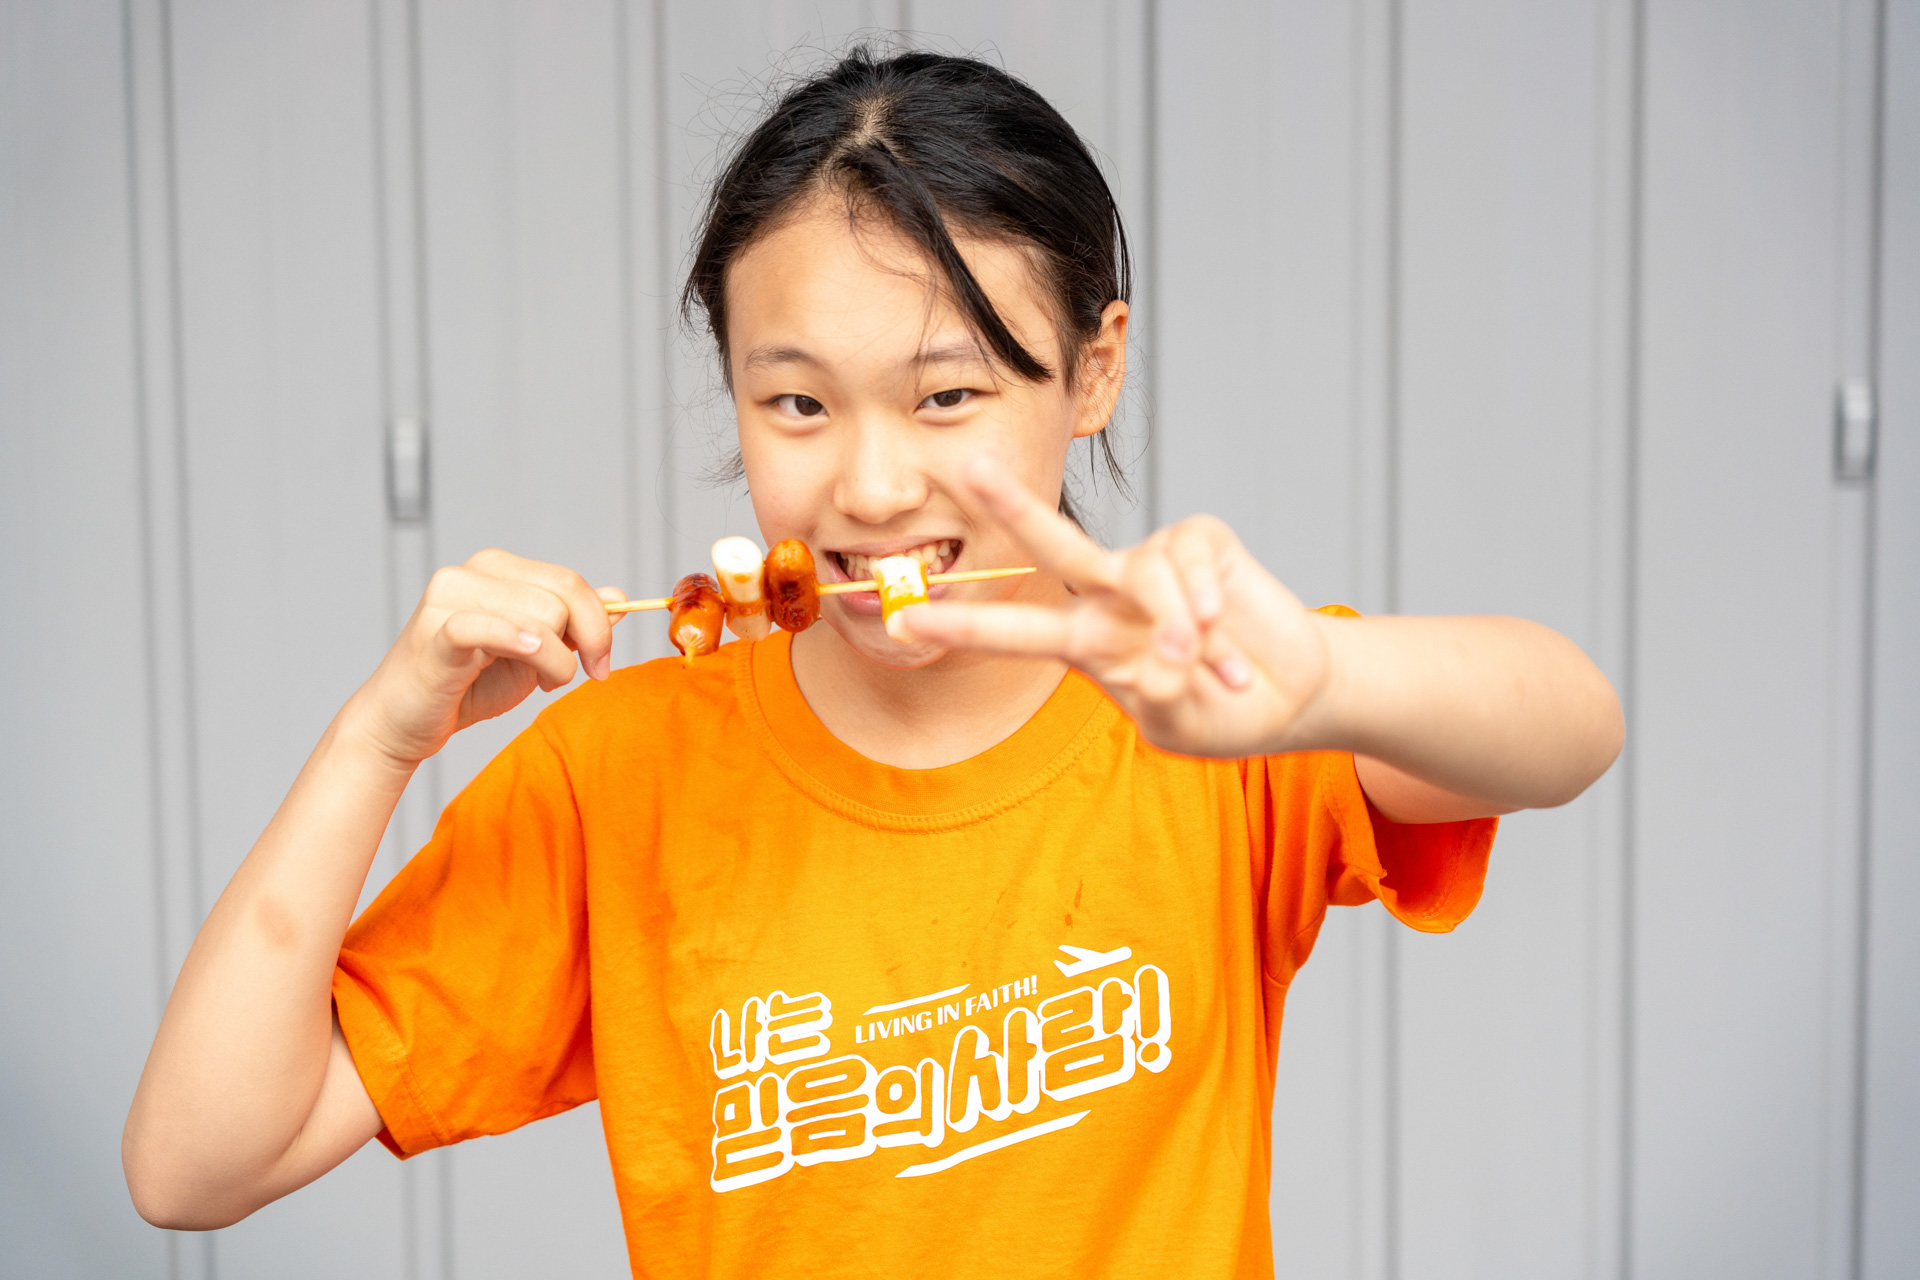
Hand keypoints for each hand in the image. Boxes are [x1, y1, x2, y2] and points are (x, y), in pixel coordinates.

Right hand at [345, 549, 625, 767]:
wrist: (403, 722)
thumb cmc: (466, 686)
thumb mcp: (534, 654)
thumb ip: (571, 624)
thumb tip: (617, 597)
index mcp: (498, 570)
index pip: (569, 582)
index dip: (599, 624)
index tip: (601, 664)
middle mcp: (473, 572)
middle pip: (562, 595)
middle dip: (585, 643)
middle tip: (575, 678)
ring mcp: (449, 598)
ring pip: (540, 618)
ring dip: (555, 663)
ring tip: (538, 684)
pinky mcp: (435, 632)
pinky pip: (488, 627)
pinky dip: (517, 641)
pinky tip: (528, 656)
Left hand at [893, 458, 1329, 758]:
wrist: (1292, 694)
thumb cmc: (1221, 710)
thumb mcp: (1176, 724)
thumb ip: (1158, 694)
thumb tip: (1161, 656)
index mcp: (1087, 643)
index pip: (1012, 631)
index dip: (961, 627)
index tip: (901, 623)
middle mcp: (1110, 595)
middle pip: (1054, 544)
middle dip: (1011, 506)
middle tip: (968, 468)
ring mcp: (1155, 564)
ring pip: (1144, 573)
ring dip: (1177, 628)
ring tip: (1206, 663)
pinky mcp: (1202, 542)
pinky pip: (1190, 559)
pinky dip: (1208, 600)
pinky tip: (1226, 628)